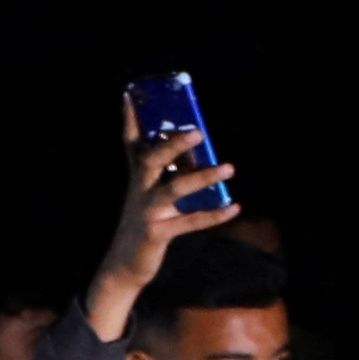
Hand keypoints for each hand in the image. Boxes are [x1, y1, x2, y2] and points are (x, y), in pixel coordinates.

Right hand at [87, 110, 239, 336]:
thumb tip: (200, 154)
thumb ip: (169, 173)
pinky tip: (234, 207)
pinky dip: (214, 215)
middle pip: (153, 158)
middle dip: (174, 144)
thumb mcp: (151, 195)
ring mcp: (147, 210)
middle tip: (198, 132)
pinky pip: (190, 221)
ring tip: (229, 167)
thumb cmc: (145, 222)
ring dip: (204, 176)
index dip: (130, 119)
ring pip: (175, 188)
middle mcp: (139, 188)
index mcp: (137, 176)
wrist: (125, 264)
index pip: (131, 142)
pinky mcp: (158, 232)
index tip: (131, 95)